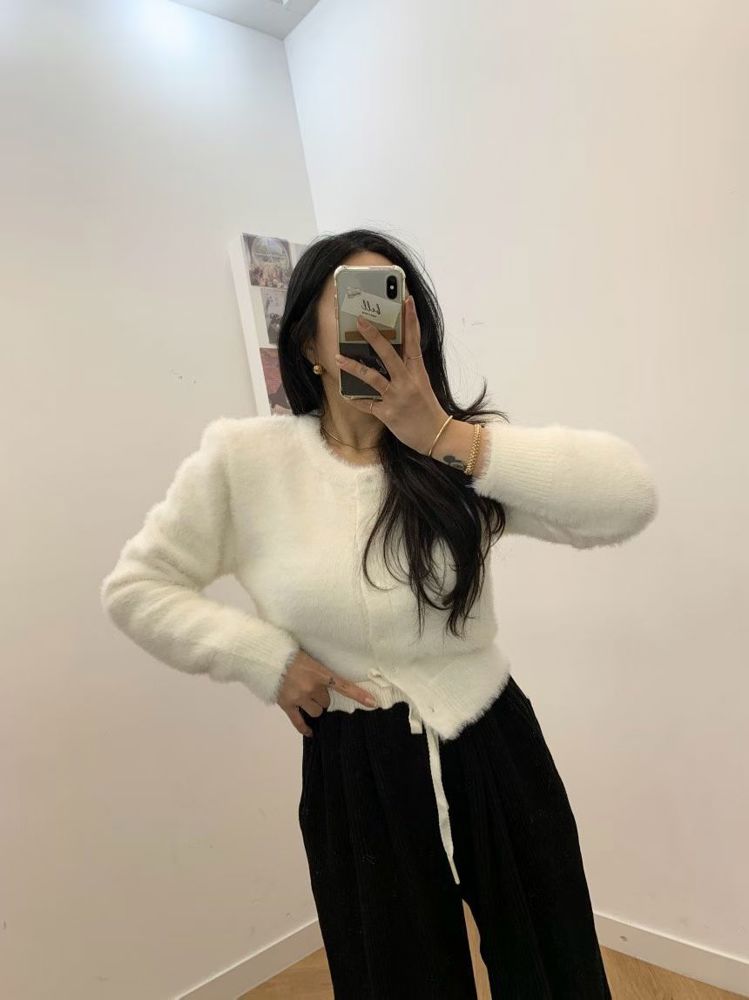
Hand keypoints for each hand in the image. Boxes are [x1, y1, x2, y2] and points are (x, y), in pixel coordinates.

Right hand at [275, 649, 376, 737]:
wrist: (266, 658)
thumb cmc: (289, 653)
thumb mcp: (309, 656)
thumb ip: (320, 669)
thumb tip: (329, 677)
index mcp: (320, 673)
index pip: (344, 685)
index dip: (359, 695)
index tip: (373, 702)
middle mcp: (312, 688)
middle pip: (326, 701)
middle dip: (322, 696)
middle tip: (312, 686)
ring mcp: (299, 698)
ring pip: (316, 711)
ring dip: (314, 706)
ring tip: (305, 697)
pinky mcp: (287, 705)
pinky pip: (299, 722)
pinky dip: (304, 728)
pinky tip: (310, 732)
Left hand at [334, 295, 446, 454]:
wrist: (436, 435)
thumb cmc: (427, 408)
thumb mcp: (421, 384)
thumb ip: (406, 369)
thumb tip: (386, 354)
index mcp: (418, 371)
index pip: (414, 340)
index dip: (411, 320)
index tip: (406, 300)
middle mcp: (407, 382)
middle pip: (389, 354)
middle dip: (373, 336)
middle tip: (359, 320)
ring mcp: (397, 398)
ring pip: (373, 378)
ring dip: (353, 367)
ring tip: (338, 357)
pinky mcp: (388, 414)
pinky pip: (367, 404)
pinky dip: (355, 399)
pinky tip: (344, 393)